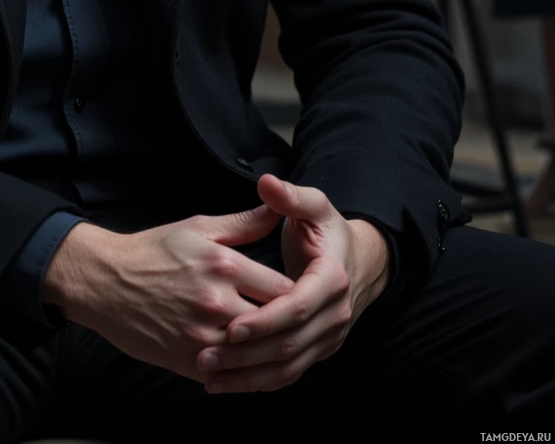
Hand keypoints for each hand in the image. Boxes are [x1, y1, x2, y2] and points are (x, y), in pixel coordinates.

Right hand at [42, 208, 293, 381]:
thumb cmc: (153, 251)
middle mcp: (216, 302)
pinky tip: (252, 364)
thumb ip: (244, 224)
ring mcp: (202, 336)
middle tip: (303, 326)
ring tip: (282, 347)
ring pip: (254, 354)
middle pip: (274, 324)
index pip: (283, 289)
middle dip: (289, 326)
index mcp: (224, 265)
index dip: (300, 295)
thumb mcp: (198, 227)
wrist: (105, 282)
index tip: (307, 297)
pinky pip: (229, 373)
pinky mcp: (188, 361)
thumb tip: (278, 210)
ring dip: (268, 351)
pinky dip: (243, 371)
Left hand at [196, 174, 390, 393]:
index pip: (298, 308)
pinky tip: (227, 384)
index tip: (232, 327)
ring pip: (288, 367)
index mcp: (332, 279)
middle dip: (247, 355)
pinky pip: (288, 374)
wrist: (361, 261)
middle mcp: (335, 315)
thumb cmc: (327, 231)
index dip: (265, 320)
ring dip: (248, 376)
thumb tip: (267, 183)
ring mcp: (328, 338)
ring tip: (209, 376)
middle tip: (206, 355)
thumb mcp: (314, 207)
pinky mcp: (318, 351)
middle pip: (290, 344)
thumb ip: (290, 197)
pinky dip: (258, 382)